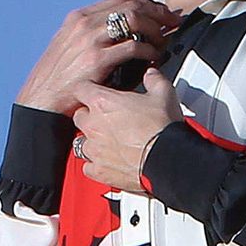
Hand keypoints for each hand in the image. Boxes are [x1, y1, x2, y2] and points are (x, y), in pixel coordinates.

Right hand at [19, 0, 177, 113]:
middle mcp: (85, 24)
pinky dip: (149, 50)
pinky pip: (133, 47)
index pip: (120, 0)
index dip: (145, 3)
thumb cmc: (58, 78)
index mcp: (79, 18)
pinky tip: (153, 58)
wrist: (41, 99)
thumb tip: (118, 32)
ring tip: (162, 42)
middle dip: (157, 12)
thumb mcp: (68, 46)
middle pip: (131, 5)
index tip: (159, 11)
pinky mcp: (97, 59)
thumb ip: (90, 35)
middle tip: (171, 23)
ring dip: (154, 30)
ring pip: (134, 20)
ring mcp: (91, 40)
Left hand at [69, 70, 179, 190]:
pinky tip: (108, 162)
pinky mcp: (99, 170)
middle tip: (107, 118)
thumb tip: (151, 75)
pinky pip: (88, 167)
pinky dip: (96, 164)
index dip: (89, 89)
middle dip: (90, 116)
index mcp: (102, 102)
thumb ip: (153, 80)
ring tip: (108, 141)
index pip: (81, 89)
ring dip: (92, 141)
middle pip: (79, 116)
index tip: (95, 92)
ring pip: (80, 142)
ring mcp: (94, 149)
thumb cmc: (162, 129)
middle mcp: (93, 126)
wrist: (166, 159)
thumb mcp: (163, 94)